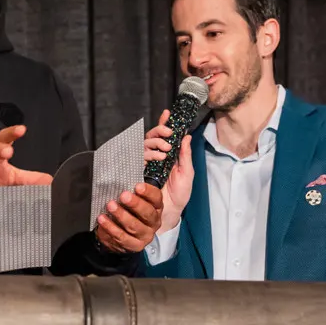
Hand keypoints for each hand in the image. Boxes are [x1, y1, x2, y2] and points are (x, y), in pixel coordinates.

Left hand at [95, 183, 162, 252]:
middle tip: (123, 196)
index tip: (137, 186)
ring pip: (134, 226)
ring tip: (110, 206)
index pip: (156, 198)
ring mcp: (145, 235)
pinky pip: (122, 238)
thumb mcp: (133, 196)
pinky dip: (111, 228)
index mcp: (156, 207)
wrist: (120, 233)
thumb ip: (134, 184)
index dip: (148, 192)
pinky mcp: (134, 246)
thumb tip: (141, 162)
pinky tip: (102, 219)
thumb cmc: (127, 209)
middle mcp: (154, 222)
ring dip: (121, 215)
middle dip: (135, 204)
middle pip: (147, 213)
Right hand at [143, 109, 193, 231]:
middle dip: (159, 131)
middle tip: (168, 135)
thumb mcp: (187, 173)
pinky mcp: (139, 171)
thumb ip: (185, 155)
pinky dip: (148, 154)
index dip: (165, 123)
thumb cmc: (180, 194)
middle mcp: (157, 156)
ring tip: (165, 151)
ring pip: (145, 143)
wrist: (170, 211)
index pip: (165, 135)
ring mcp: (147, 163)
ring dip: (155, 143)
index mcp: (169, 155)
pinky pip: (138, 156)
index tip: (167, 113)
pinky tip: (157, 158)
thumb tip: (187, 136)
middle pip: (152, 136)